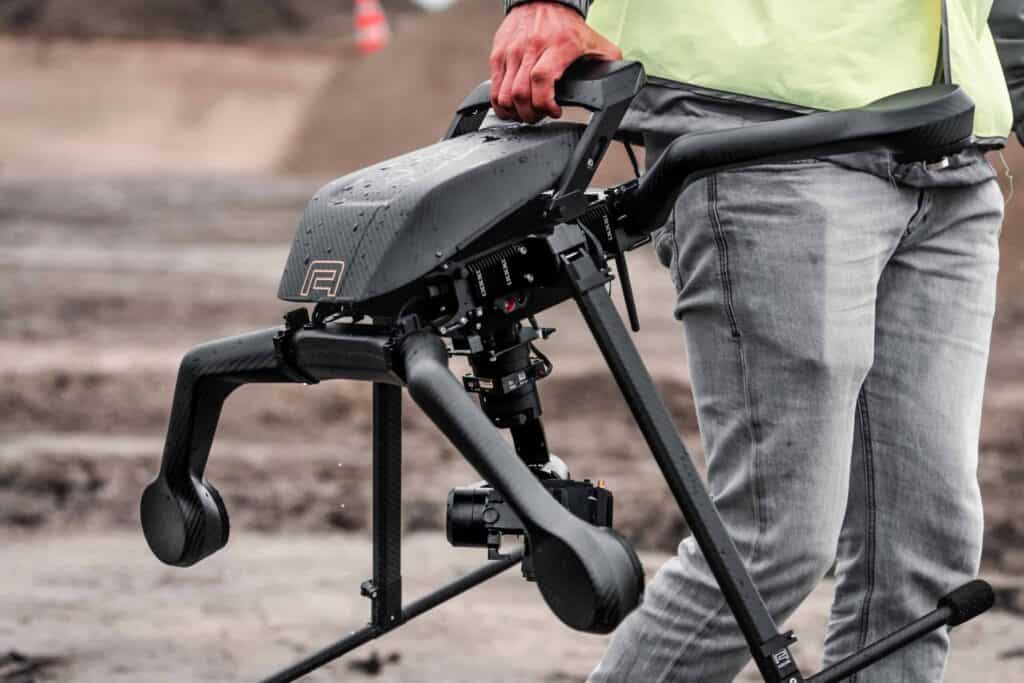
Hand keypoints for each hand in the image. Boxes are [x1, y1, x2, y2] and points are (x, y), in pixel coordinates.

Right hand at [489, 3, 621, 122]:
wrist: (542, 0)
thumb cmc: (568, 26)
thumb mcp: (596, 42)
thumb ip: (609, 64)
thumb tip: (622, 84)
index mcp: (558, 46)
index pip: (542, 79)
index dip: (545, 103)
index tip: (554, 111)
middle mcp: (532, 48)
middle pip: (521, 92)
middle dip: (530, 114)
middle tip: (540, 117)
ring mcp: (512, 51)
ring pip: (504, 94)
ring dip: (515, 112)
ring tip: (526, 114)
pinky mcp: (498, 54)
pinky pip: (494, 88)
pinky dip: (502, 104)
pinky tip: (513, 107)